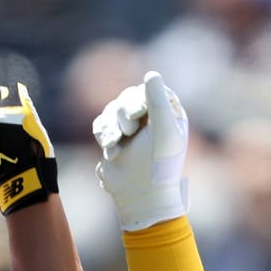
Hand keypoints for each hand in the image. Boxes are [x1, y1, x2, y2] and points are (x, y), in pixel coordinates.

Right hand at [92, 70, 187, 230]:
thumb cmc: (157, 165)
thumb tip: (151, 74)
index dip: (140, 99)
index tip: (139, 115)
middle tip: (128, 132)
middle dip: (123, 113)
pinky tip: (111, 151)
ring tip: (116, 146)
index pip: (151, 90)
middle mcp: (151, 119)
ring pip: (111, 109)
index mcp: (170, 114)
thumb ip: (157, 101)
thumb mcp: (163, 131)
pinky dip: (103, 135)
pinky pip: (100, 122)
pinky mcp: (114, 138)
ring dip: (111, 127)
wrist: (139, 196)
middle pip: (128, 97)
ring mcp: (132, 129)